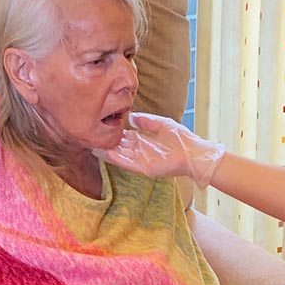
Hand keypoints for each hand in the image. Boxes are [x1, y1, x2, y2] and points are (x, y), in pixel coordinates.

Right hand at [92, 112, 224, 187]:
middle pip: (119, 146)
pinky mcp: (145, 168)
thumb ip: (146, 121)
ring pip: (119, 155)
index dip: (113, 132)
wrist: (195, 153)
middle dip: (106, 141)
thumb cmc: (182, 139)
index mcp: (144, 142)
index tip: (100, 125)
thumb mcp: (162, 124)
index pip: (124, 137)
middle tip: (90, 134)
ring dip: (106, 150)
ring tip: (91, 142)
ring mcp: (142, 161)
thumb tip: (131, 116)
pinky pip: (126, 163)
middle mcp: (140, 152)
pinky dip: (115, 158)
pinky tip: (103, 151)